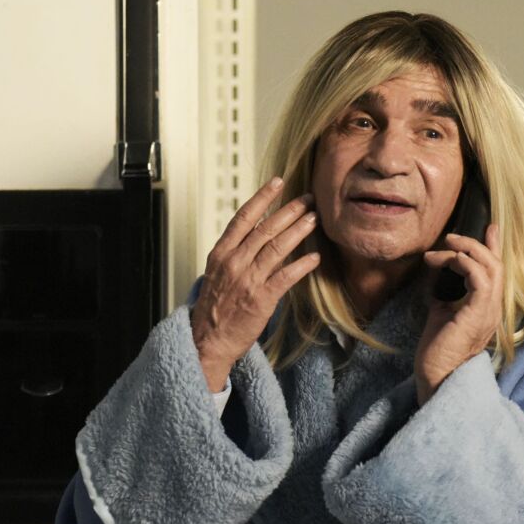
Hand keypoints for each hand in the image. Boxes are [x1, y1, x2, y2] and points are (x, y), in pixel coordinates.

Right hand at [190, 177, 320, 391]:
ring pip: (277, 247)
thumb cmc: (215, 308)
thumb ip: (235, 252)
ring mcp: (248, 280)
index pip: (243, 217)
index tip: (278, 183)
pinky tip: (315, 257)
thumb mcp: (217, 273)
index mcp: (221, 253)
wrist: (207, 340)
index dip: (262, 198)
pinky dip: (302, 265)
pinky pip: (286, 277)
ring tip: (314, 219)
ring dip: (298, 230)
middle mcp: (234, 262)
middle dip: (289, 211)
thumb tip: (256, 233)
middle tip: (308, 199)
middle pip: (265, 229)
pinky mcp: (261, 299)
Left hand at [414, 222, 502, 405]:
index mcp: (487, 307)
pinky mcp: (477, 313)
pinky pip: (480, 280)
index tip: (490, 227)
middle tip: (451, 236)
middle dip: (476, 244)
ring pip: (490, 268)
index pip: (496, 271)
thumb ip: (445, 292)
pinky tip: (450, 260)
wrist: (436, 374)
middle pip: (496, 264)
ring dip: (468, 250)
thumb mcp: (442, 311)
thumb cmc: (438, 348)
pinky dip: (467, 264)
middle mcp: (493, 307)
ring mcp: (488, 311)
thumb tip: (436, 271)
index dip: (494, 247)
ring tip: (446, 244)